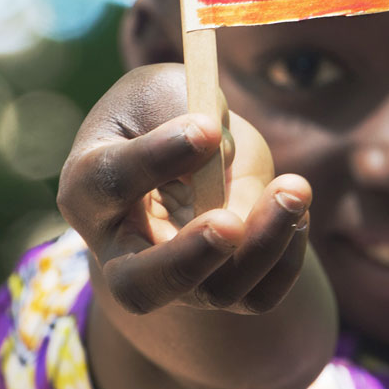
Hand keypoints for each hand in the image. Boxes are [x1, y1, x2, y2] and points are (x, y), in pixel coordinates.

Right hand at [57, 63, 311, 315]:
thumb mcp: (165, 92)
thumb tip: (218, 157)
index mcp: (90, 187)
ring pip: (213, 291)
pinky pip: (257, 297)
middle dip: (187, 258)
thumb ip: (182, 110)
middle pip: (139, 286)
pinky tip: (298, 214)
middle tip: (229, 224)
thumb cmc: (168, 113)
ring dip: (263, 243)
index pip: (110, 183)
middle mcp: (121, 249)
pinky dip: (286, 259)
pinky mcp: (220, 288)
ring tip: (295, 188)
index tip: (209, 129)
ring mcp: (173, 279)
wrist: (194, 154)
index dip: (157, 156)